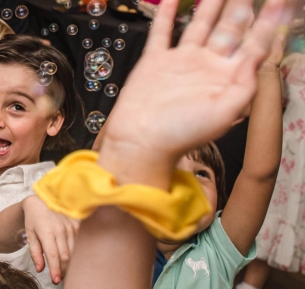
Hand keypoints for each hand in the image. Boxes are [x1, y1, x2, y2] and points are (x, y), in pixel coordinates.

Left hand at [23, 195, 78, 284]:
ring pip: (74, 251)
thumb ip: (35, 252)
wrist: (42, 200)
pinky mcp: (78, 225)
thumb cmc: (34, 220)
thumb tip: (40, 269)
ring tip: (63, 271)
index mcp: (47, 232)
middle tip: (58, 279)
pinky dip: (75, 253)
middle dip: (63, 270)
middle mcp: (61, 229)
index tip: (56, 281)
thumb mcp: (30, 235)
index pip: (54, 256)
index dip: (55, 270)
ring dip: (70, 264)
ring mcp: (71, 226)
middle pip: (66, 256)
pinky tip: (70, 258)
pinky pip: (79, 243)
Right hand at [98, 0, 287, 181]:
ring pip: (200, 24)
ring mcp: (180, 61)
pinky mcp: (155, 61)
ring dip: (211, 3)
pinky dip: (166, 14)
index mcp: (226, 78)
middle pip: (230, 27)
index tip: (280, 1)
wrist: (141, 141)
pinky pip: (162, 32)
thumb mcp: (224, 113)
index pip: (254, 43)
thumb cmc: (181, 134)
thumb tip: (256, 56)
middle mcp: (206, 66)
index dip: (269, 22)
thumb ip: (245, 85)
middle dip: (242, 5)